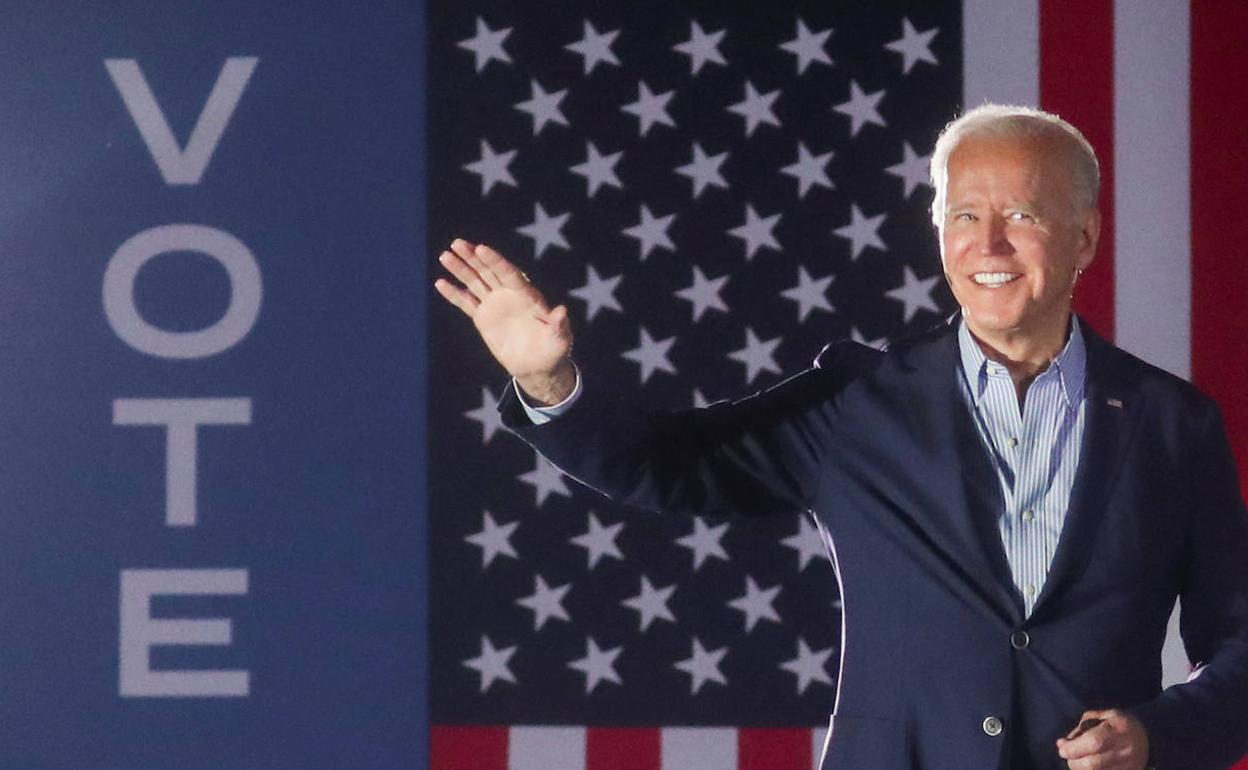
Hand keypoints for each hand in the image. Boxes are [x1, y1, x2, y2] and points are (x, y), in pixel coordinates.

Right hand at [434, 238, 575, 404]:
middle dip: (474, 257)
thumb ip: (558, 325)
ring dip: (460, 269)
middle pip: (489, 271)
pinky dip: (454, 294)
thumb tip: (562, 311)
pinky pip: (466, 303)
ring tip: (444, 256)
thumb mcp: (559, 339)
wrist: (537, 365)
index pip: (509, 273)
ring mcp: (495, 304)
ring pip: (475, 282)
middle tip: (457, 243)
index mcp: (528, 295)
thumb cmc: (553, 350)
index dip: (495, 261)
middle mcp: (509, 294)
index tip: (481, 248)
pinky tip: (440, 283)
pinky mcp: (483, 318)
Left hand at [1056, 709, 1149, 769]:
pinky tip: (1086, 768)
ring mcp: (1130, 765)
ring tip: (1075, 762)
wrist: (1149, 738)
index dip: (1073, 748)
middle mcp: (1126, 748)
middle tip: (1066, 756)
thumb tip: (1065, 743)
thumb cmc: (1119, 724)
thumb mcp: (1104, 715)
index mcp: (1119, 727)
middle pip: (1093, 763)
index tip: (1061, 747)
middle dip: (1073, 762)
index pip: (1093, 742)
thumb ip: (1083, 726)